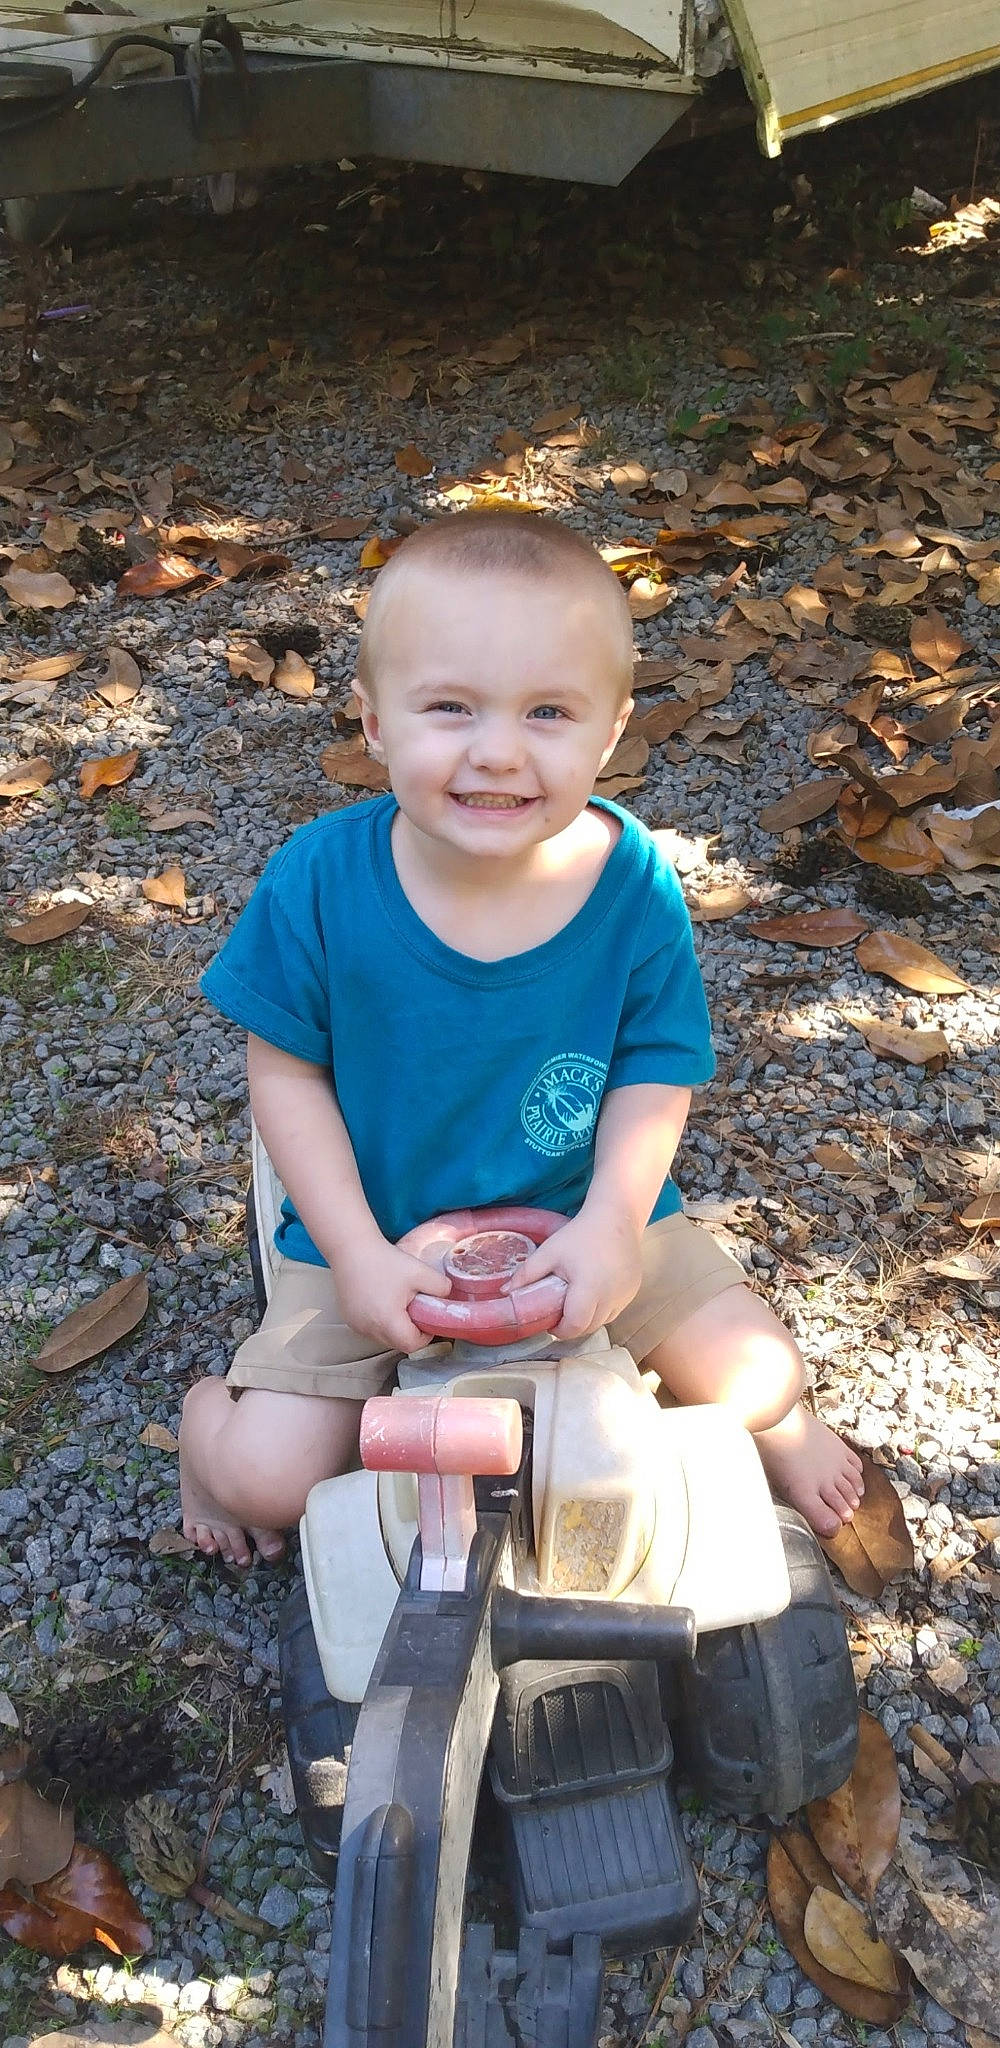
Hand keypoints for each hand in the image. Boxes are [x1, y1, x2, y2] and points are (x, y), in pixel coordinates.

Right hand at [332, 1232, 451, 1353]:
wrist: (351, 1248)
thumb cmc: (384, 1260)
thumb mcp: (420, 1272)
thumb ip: (441, 1288)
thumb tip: (447, 1298)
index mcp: (388, 1322)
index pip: (413, 1345)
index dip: (425, 1335)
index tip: (427, 1317)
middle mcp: (369, 1329)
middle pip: (397, 1343)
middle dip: (410, 1331)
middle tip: (414, 1308)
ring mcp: (356, 1325)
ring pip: (383, 1337)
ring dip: (394, 1326)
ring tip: (396, 1301)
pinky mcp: (349, 1318)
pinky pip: (370, 1328)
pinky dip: (379, 1320)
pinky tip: (381, 1299)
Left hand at [510, 1207, 642, 1341]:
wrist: (617, 1218)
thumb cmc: (580, 1234)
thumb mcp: (550, 1251)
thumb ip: (527, 1274)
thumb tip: (504, 1292)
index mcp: (589, 1288)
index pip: (575, 1326)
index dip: (560, 1330)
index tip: (550, 1322)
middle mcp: (611, 1296)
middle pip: (589, 1327)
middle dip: (572, 1326)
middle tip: (560, 1312)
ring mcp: (625, 1294)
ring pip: (603, 1321)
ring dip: (588, 1319)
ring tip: (576, 1302)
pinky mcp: (633, 1291)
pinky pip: (615, 1310)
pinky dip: (602, 1309)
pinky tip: (594, 1293)